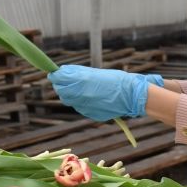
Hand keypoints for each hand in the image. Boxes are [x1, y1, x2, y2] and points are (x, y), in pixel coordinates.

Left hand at [47, 65, 163, 120]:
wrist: (131, 95)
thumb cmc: (115, 80)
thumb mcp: (95, 73)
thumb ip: (77, 74)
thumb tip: (62, 73)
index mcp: (82, 80)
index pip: (59, 78)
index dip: (55, 76)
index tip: (54, 73)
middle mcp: (81, 94)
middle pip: (61, 91)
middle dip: (60, 85)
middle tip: (63, 81)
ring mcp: (85, 105)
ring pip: (68, 100)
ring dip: (69, 94)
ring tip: (77, 88)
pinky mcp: (90, 113)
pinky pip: (79, 107)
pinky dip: (79, 102)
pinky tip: (89, 96)